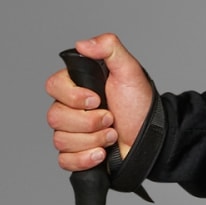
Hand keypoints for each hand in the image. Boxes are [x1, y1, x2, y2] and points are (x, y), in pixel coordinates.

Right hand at [43, 32, 154, 171]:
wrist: (153, 137)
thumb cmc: (140, 104)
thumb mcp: (130, 71)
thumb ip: (109, 48)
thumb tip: (82, 43)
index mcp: (76, 87)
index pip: (53, 87)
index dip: (74, 97)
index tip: (97, 99)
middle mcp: (69, 109)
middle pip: (54, 117)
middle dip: (89, 122)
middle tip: (111, 118)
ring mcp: (71, 133)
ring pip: (60, 139)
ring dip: (93, 139)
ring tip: (113, 135)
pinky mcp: (76, 154)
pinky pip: (64, 161)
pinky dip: (84, 159)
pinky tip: (101, 154)